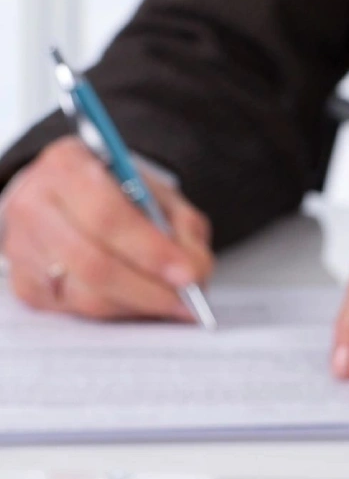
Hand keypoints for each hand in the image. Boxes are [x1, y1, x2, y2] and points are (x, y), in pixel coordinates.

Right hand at [1, 136, 213, 319]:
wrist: (71, 197)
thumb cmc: (117, 193)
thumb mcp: (158, 194)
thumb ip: (183, 227)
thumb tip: (194, 272)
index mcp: (67, 166)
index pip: (107, 217)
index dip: (151, 251)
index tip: (187, 273)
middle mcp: (34, 205)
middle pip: (93, 263)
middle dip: (149, 289)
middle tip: (186, 301)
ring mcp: (23, 247)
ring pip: (85, 294)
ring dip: (137, 305)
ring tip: (171, 303)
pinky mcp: (26, 283)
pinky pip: (76, 311)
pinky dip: (118, 313)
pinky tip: (140, 304)